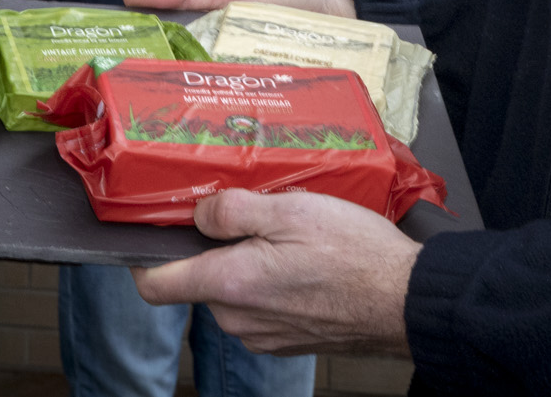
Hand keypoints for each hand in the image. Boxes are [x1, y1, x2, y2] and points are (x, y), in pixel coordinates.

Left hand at [134, 190, 416, 356]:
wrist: (405, 301)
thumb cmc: (355, 255)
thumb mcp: (290, 209)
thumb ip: (232, 210)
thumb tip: (198, 214)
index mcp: (231, 284)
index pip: (155, 286)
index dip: (145, 259)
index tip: (156, 234)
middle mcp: (239, 319)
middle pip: (201, 282)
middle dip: (218, 250)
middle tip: (256, 217)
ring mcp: (264, 336)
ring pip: (234, 294)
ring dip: (251, 266)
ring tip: (291, 238)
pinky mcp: (288, 341)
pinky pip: (263, 309)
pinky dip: (274, 285)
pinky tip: (307, 264)